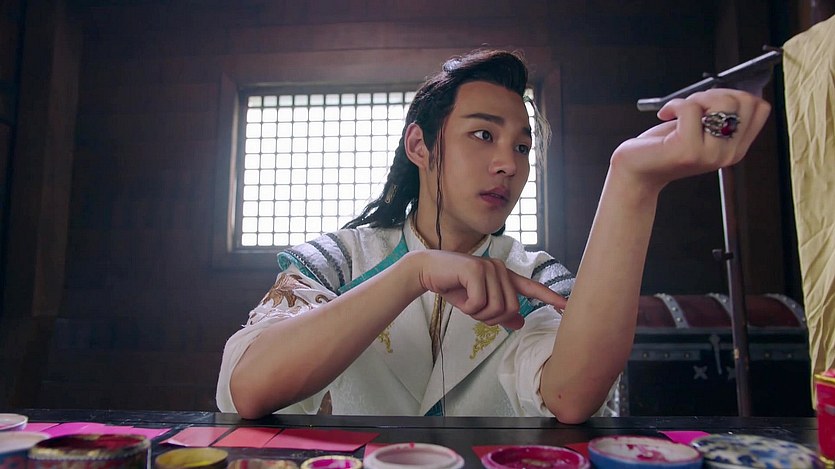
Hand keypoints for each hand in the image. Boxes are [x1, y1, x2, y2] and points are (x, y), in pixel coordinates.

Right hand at [409, 251, 566, 329]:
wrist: (428, 271)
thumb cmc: (454, 287)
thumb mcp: (479, 304)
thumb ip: (500, 312)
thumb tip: (520, 323)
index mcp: (505, 276)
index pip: (532, 288)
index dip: (550, 297)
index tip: (567, 306)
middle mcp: (501, 269)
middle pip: (510, 308)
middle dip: (492, 318)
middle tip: (474, 311)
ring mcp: (490, 268)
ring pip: (496, 307)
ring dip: (478, 314)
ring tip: (466, 303)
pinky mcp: (476, 270)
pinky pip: (480, 303)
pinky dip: (468, 308)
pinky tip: (459, 297)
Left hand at [611, 89, 771, 191]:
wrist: (637, 170)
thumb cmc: (665, 145)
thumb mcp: (700, 129)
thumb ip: (721, 114)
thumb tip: (735, 89)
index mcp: (736, 148)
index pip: (760, 108)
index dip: (735, 94)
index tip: (712, 102)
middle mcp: (728, 154)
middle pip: (744, 101)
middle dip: (716, 93)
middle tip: (693, 105)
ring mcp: (711, 154)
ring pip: (721, 102)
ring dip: (696, 98)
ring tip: (680, 111)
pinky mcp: (689, 150)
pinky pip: (690, 108)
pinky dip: (674, 104)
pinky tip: (665, 115)